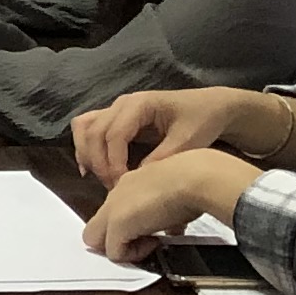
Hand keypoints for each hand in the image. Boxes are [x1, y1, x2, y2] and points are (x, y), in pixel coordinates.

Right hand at [72, 83, 266, 185]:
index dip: (114, 163)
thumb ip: (162, 159)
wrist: (211, 107)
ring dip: (87, 155)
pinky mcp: (116, 120)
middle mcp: (122, 104)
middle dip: (100, 164)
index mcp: (139, 104)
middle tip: (114, 190)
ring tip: (102, 180)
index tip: (123, 186)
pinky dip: (84, 148)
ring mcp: (116, 110)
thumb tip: (137, 180)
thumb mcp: (188, 141)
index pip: (113, 134)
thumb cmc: (201, 120)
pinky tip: (91, 171)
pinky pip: (89, 129)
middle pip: (94, 133)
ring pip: (84, 128)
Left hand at [81, 151, 250, 263]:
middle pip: (97, 227)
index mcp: (129, 184)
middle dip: (116, 241)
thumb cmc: (192, 181)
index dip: (129, 228)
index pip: (115, 212)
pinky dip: (133, 255)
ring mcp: (113, 209)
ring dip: (122, 249)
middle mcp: (116, 194)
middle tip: (145, 242)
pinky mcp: (117, 224)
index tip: (152, 233)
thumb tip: (172, 229)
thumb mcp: (174, 197)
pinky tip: (154, 243)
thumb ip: (164, 212)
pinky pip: (114, 253)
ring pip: (96, 240)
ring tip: (151, 242)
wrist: (193, 177)